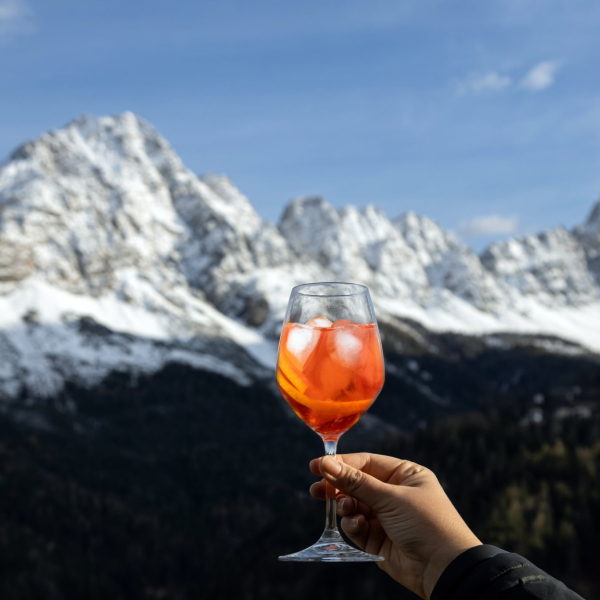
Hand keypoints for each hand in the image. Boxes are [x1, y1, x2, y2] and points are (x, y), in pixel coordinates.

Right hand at [310, 453, 480, 598]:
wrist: (445, 569)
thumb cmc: (426, 523)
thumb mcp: (390, 498)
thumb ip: (356, 482)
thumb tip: (327, 463)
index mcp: (404, 474)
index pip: (366, 463)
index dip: (341, 463)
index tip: (316, 466)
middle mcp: (394, 493)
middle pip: (356, 484)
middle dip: (337, 487)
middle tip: (317, 490)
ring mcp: (386, 516)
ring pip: (354, 505)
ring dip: (346, 507)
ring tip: (346, 509)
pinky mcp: (379, 539)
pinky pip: (357, 526)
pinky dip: (353, 525)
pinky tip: (356, 525)